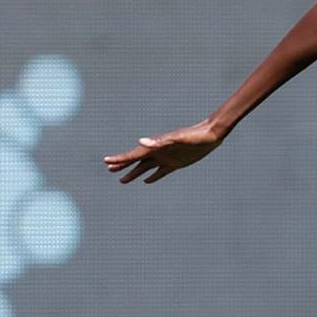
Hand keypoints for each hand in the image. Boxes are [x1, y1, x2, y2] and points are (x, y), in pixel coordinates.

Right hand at [104, 120, 224, 183]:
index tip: (106, 161)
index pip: (134, 154)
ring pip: (145, 168)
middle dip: (123, 165)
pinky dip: (152, 177)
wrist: (211, 134)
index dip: (120, 158)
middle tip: (110, 170)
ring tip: (122, 180)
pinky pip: (160, 172)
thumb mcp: (178, 138)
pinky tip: (146, 181)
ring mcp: (166, 158)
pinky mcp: (176, 164)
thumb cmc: (195, 135)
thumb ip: (160, 141)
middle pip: (136, 161)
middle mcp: (159, 152)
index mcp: (156, 147)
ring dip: (134, 173)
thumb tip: (141, 141)